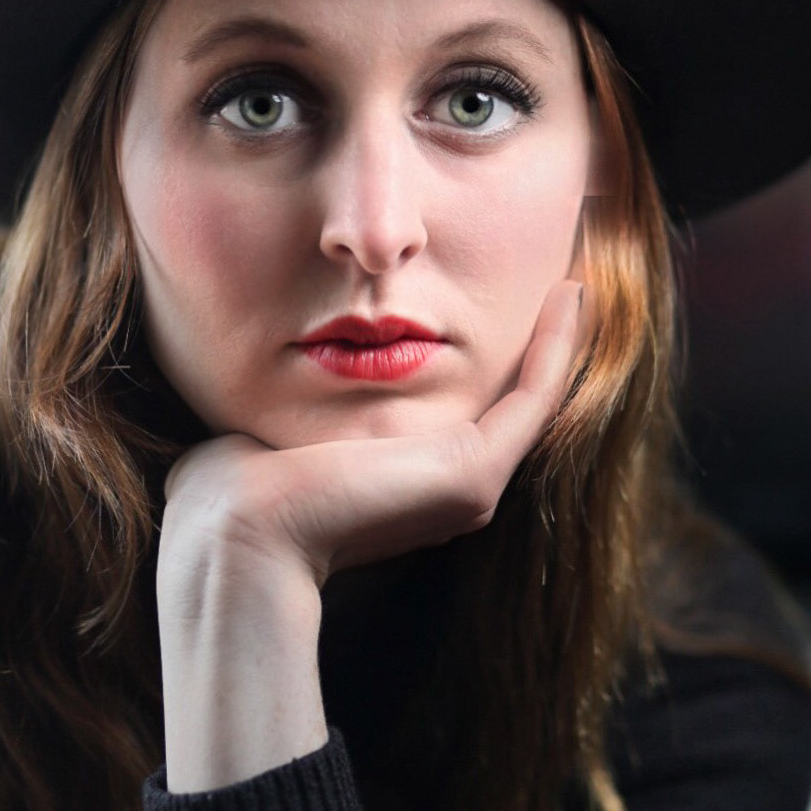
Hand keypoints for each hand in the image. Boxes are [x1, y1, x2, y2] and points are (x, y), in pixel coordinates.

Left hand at [161, 279, 584, 587]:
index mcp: (399, 487)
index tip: (493, 302)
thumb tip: (269, 380)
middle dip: (532, 344)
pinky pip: (534, 396)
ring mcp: (465, 489)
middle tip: (562, 283)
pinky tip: (573, 291)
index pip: (461, 415)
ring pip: (530, 399)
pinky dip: (558, 345)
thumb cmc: (233, 485)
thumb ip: (290, 407)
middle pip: (503, 406)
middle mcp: (443, 493)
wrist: (236, 530)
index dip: (484, 361)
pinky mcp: (472, 474)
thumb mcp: (274, 426)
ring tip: (576, 281)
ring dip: (558, 340)